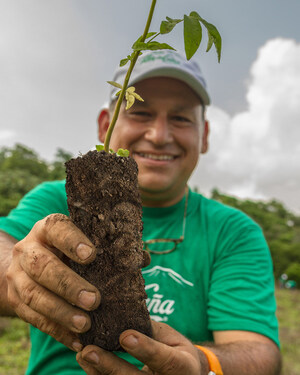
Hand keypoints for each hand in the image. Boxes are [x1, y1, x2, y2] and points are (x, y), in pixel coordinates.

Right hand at [6, 213, 100, 351]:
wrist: (27, 264)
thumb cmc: (65, 250)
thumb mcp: (80, 242)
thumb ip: (108, 248)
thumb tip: (143, 258)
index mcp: (47, 229)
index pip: (56, 229)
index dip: (72, 241)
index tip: (91, 255)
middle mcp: (28, 249)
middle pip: (42, 266)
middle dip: (68, 285)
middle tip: (94, 300)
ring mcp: (18, 275)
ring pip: (34, 295)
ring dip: (61, 312)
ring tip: (85, 324)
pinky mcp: (15, 299)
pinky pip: (33, 318)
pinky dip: (56, 330)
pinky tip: (76, 339)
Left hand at [76, 321, 202, 373]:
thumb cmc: (176, 351)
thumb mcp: (171, 338)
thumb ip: (150, 330)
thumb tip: (123, 311)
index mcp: (184, 367)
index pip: (164, 359)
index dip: (145, 349)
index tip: (125, 335)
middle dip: (111, 366)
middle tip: (89, 351)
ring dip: (98, 371)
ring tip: (82, 354)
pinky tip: (86, 361)